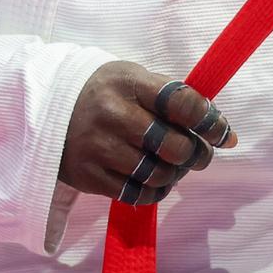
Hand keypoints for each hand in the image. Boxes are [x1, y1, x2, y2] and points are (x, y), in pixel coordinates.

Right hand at [59, 61, 237, 205]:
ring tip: (174, 166)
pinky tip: (155, 180)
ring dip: (176, 174)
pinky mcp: (89, 176)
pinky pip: (137, 195)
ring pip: (159, 174)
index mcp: (129, 83)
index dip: (211, 122)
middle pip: (175, 146)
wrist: (48, 108)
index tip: (224, 133)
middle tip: (199, 154)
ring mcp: (99, 147)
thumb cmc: (105, 92)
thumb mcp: (133, 78)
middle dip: (198, 154)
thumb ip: (173, 97)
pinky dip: (155, 191)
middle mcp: (113, 114)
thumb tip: (221, 129)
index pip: (183, 104)